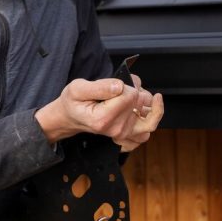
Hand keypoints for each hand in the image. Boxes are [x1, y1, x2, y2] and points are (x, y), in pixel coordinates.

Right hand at [34, 76, 163, 151]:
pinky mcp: (128, 135)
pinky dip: (149, 117)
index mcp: (103, 119)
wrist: (71, 117)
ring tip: (132, 93)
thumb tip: (120, 86)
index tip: (114, 85)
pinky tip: (141, 108)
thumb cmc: (73, 102)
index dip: (125, 84)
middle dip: (135, 89)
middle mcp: (116, 129)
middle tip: (121, 86)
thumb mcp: (77, 88)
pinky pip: (148, 128)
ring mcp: (123, 134)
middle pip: (141, 101)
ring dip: (146, 101)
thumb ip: (100, 87)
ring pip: (150, 116)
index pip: (130, 95)